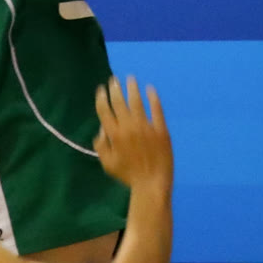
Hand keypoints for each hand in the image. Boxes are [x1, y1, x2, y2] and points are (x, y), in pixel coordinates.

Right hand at [95, 75, 171, 192]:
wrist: (151, 183)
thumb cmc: (128, 175)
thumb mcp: (107, 164)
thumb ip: (101, 145)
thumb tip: (102, 128)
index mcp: (114, 135)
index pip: (105, 111)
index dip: (101, 98)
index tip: (101, 90)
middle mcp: (128, 127)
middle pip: (119, 102)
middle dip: (115, 89)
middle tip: (114, 79)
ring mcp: (145, 126)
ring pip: (137, 102)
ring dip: (132, 88)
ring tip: (131, 79)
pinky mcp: (160, 129)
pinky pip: (156, 109)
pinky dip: (153, 97)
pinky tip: (150, 89)